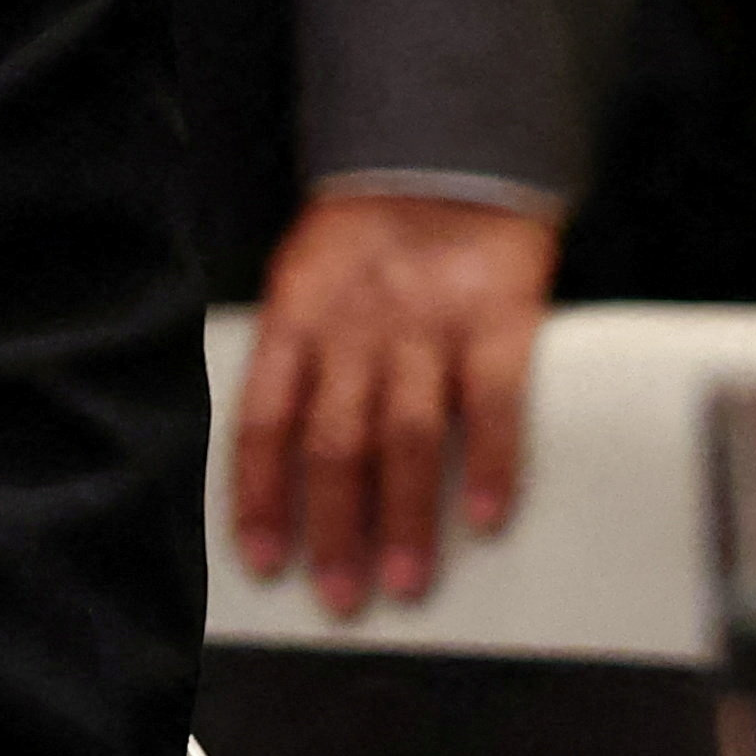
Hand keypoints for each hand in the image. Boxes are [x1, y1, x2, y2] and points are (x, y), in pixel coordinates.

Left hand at [232, 191, 557, 614]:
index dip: (259, 495)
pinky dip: (491, 463)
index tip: (262, 561)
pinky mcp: (496, 320)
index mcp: (294, 320)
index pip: (263, 422)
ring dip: (403, 516)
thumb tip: (277, 455)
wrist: (444, 156)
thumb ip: (296, 359)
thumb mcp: (304, 282)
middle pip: (332, 443)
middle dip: (332, 528)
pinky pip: (491, 402)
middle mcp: (353, 331)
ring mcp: (425, 328)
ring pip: (406, 436)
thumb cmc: (367, 235)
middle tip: (338, 599)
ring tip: (403, 583)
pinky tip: (486, 519)